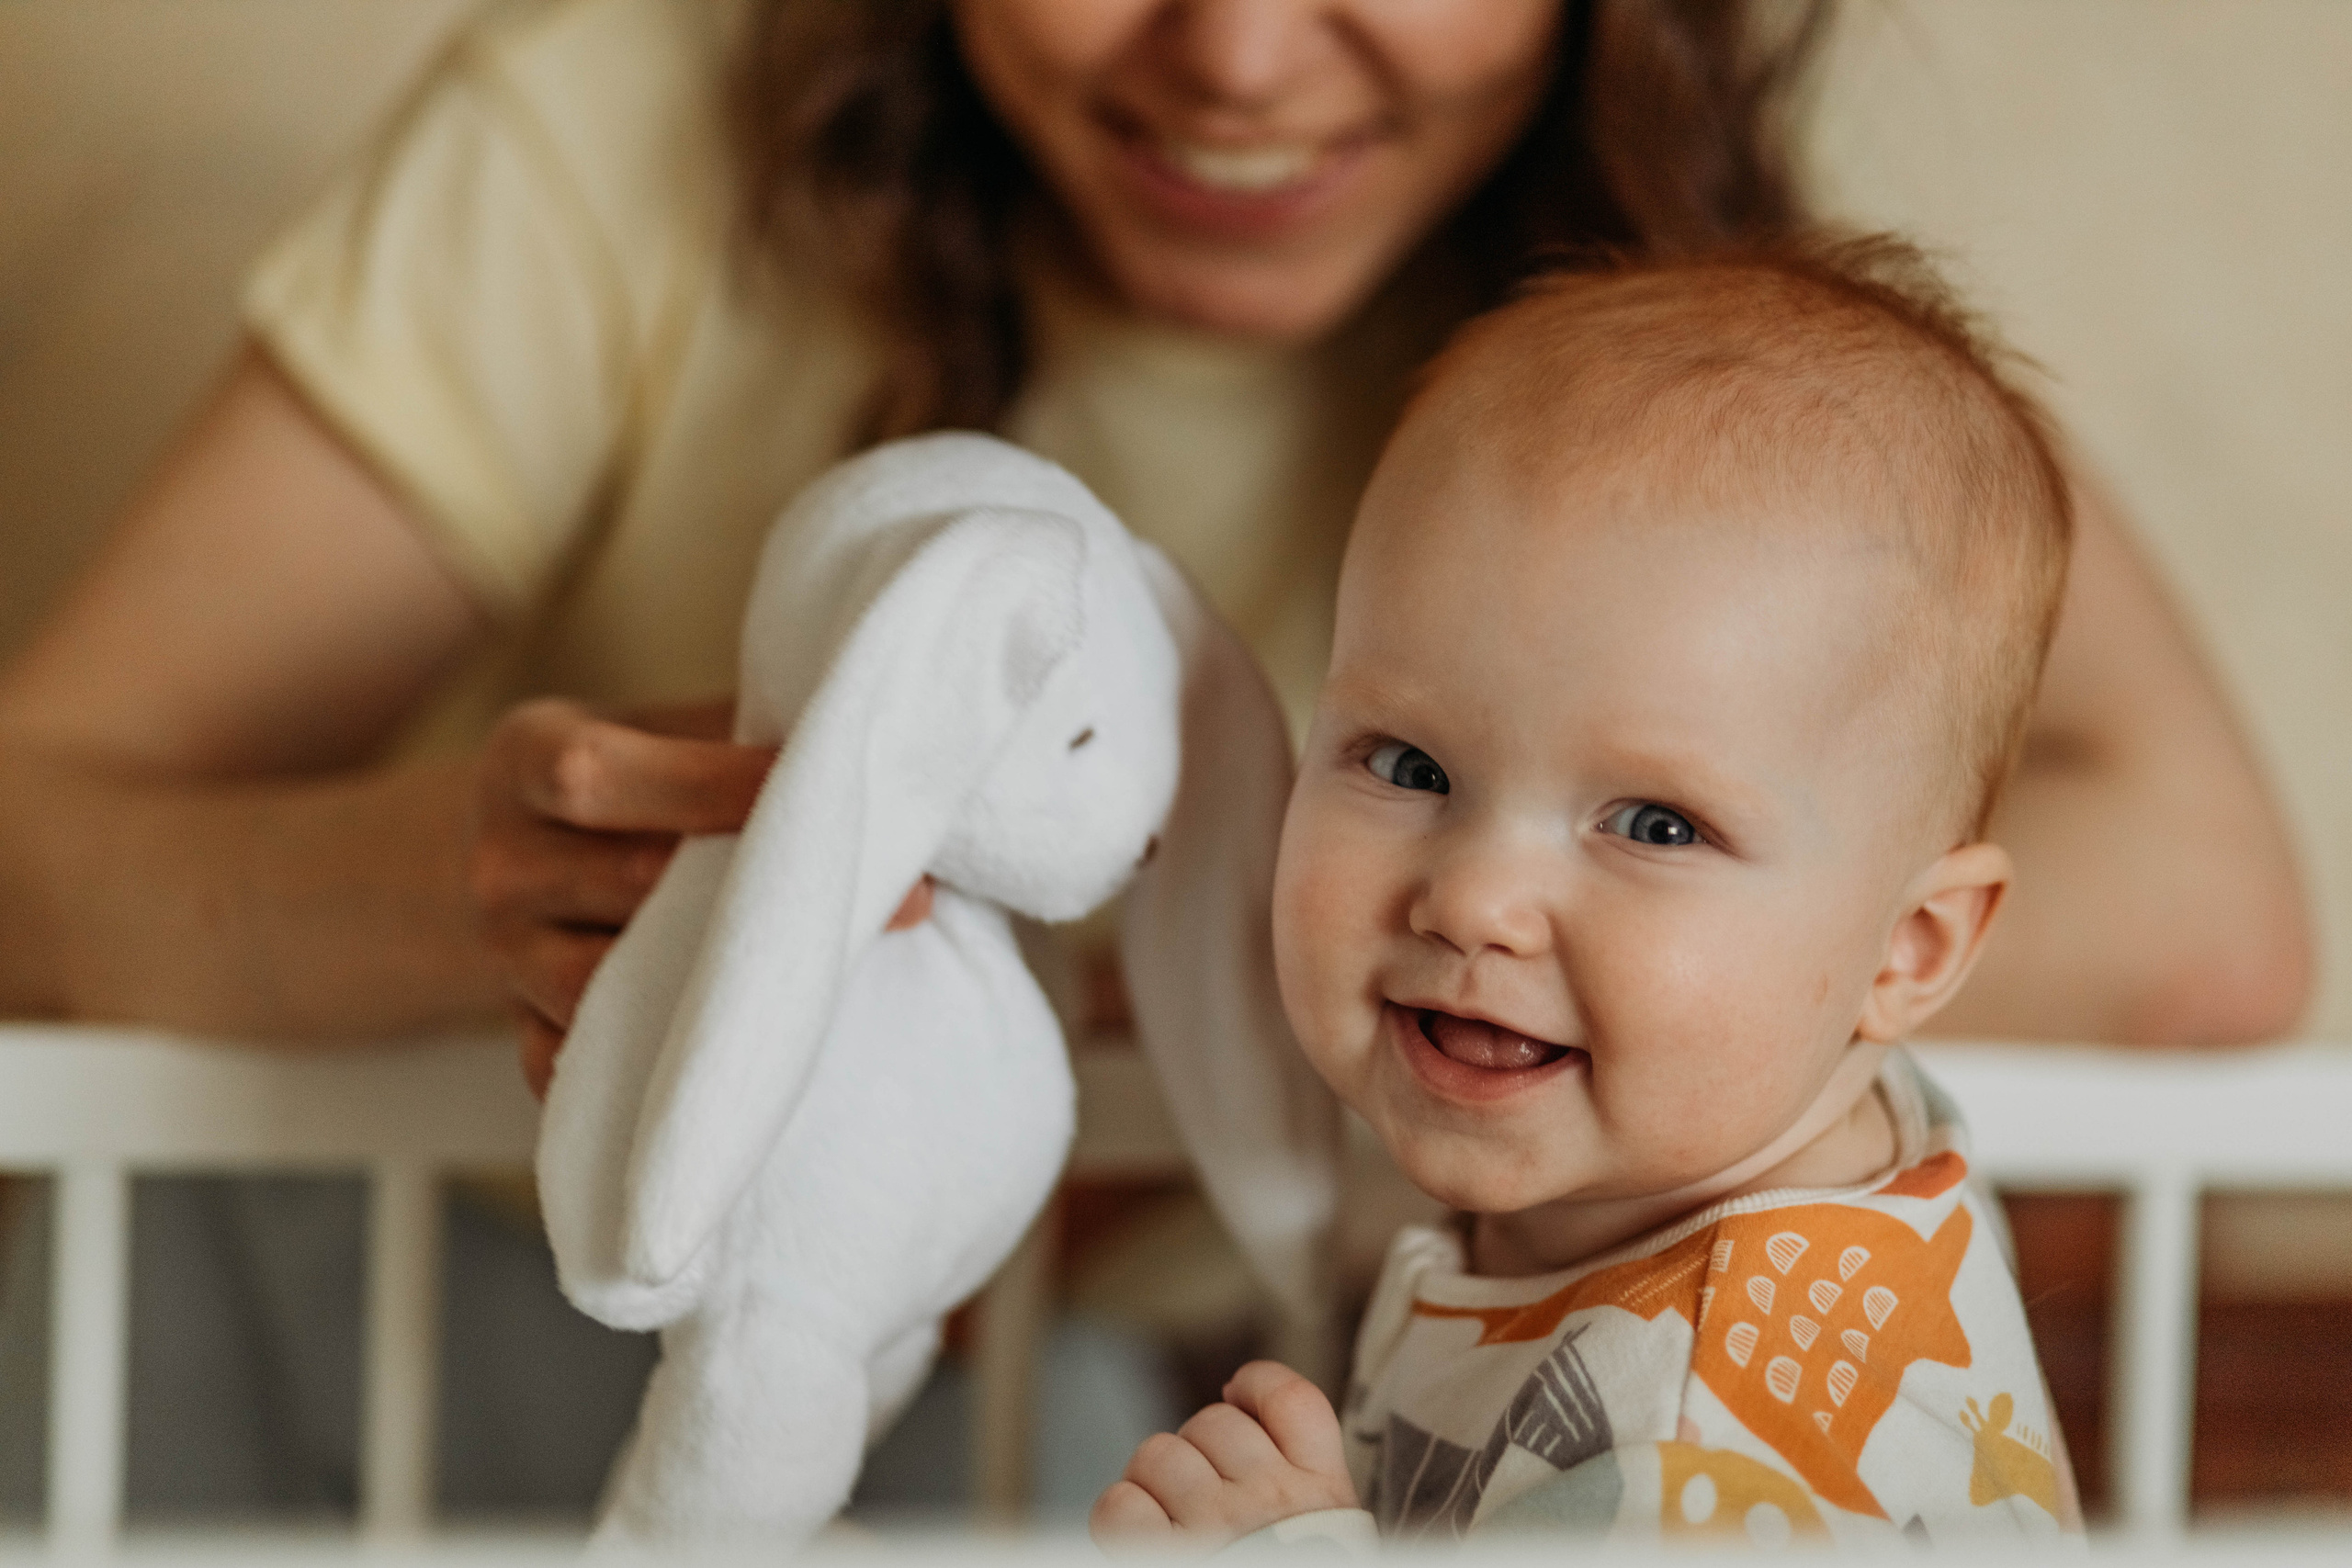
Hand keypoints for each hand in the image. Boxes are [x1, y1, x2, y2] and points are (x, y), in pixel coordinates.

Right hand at [468, 696, 932, 1097]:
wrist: (534, 848)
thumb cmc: (640, 775)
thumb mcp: (669, 728)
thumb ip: (745, 735)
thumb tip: (880, 757)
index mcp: (524, 760)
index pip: (596, 775)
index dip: (717, 785)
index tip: (831, 792)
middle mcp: (499, 864)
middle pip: (627, 884)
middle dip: (766, 893)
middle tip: (905, 898)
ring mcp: (506, 960)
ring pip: (612, 989)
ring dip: (730, 987)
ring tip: (843, 973)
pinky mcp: (527, 1034)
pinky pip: (591, 1067)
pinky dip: (669, 1067)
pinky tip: (757, 1047)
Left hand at [1091, 1361, 1357, 1553]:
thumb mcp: (1333, 1536)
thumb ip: (1304, 1482)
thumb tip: (1240, 1401)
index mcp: (1324, 1495)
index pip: (1291, 1398)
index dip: (1255, 1386)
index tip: (1238, 1395)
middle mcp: (1272, 1499)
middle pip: (1213, 1422)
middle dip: (1198, 1452)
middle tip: (1205, 1497)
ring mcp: (1218, 1526)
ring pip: (1159, 1453)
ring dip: (1154, 1483)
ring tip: (1171, 1522)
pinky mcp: (1167, 1560)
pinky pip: (1121, 1504)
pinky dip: (1120, 1517)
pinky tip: (1141, 1537)